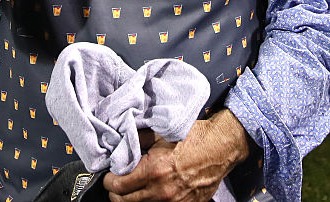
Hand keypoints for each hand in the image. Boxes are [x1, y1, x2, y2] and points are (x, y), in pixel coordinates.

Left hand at [103, 110, 249, 201]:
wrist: (221, 148)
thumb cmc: (193, 138)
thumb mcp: (161, 134)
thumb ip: (138, 141)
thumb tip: (121, 147)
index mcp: (153, 171)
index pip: (116, 186)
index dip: (108, 181)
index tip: (110, 176)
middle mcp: (161, 191)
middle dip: (116, 193)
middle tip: (117, 182)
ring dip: (132, 199)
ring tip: (134, 187)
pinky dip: (151, 201)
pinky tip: (152, 191)